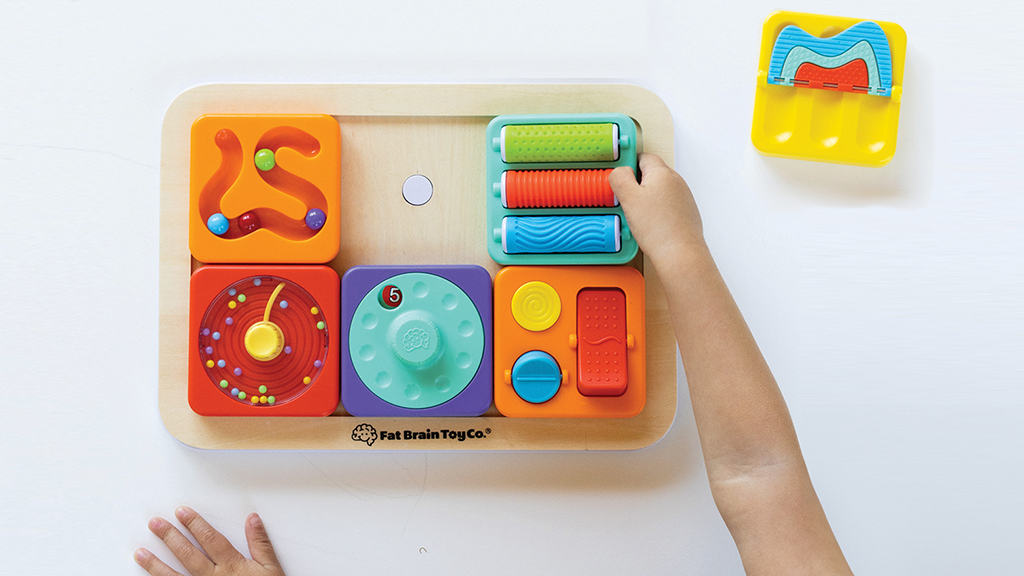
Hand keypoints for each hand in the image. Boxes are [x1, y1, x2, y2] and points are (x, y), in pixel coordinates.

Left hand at [134, 507, 284, 575]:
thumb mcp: (271, 568)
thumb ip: (260, 544)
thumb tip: (252, 520)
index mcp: (232, 566)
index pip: (210, 539)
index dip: (195, 524)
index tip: (182, 513)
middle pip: (188, 555)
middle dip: (170, 537)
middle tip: (156, 524)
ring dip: (156, 565)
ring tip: (141, 553)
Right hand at [609, 153, 705, 264]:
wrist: (680, 254)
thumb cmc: (658, 228)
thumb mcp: (629, 198)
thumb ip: (620, 178)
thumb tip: (620, 170)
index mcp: (662, 173)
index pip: (643, 157)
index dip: (628, 165)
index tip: (619, 176)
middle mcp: (676, 182)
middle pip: (651, 174)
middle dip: (636, 185)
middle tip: (625, 200)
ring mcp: (683, 197)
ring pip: (658, 191)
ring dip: (645, 199)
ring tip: (637, 217)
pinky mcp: (686, 212)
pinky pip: (666, 206)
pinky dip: (656, 212)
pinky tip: (649, 225)